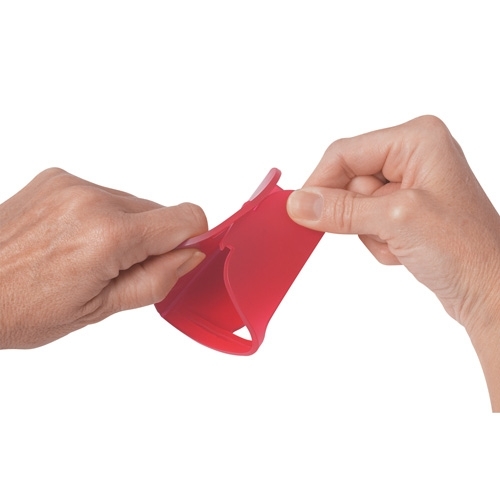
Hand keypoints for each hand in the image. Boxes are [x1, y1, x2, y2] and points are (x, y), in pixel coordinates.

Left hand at [0, 168, 207, 348]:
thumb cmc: (19, 308)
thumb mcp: (99, 310)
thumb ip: (156, 279)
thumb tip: (190, 256)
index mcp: (109, 236)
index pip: (187, 217)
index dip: (192, 239)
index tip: (178, 257)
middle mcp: (92, 198)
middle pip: (158, 211)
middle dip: (151, 241)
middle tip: (116, 270)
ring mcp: (72, 183)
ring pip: (131, 203)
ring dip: (124, 229)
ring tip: (87, 256)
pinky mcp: (57, 177)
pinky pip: (102, 194)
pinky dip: (100, 216)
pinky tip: (73, 240)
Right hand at [287, 115, 499, 409]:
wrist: (489, 289)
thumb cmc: (467, 250)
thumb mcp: (396, 220)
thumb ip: (342, 209)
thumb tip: (299, 203)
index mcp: (417, 140)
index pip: (345, 153)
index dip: (319, 182)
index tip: (300, 211)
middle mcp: (412, 155)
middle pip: (346, 179)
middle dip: (355, 214)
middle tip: (380, 231)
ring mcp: (407, 183)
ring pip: (352, 204)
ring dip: (368, 231)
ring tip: (400, 242)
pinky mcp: (403, 209)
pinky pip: (364, 220)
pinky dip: (376, 240)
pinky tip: (403, 248)